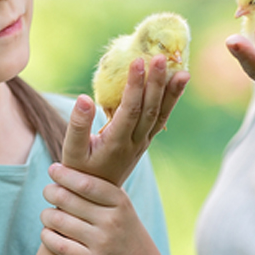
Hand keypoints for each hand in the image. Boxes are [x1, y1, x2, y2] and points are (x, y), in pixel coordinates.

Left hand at [40, 163, 167, 254]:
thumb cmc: (124, 230)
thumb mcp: (122, 207)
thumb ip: (102, 188)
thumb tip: (73, 165)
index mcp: (120, 202)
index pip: (86, 183)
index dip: (66, 174)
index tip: (53, 169)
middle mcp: (112, 221)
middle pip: (68, 200)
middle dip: (51, 192)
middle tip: (47, 191)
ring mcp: (102, 243)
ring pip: (59, 221)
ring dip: (46, 215)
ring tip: (46, 214)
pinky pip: (59, 245)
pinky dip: (47, 236)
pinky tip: (46, 232)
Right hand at [62, 55, 188, 185]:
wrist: (95, 198)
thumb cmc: (78, 171)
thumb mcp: (71, 151)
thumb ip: (77, 125)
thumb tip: (84, 98)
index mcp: (115, 143)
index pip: (130, 110)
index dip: (135, 86)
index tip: (138, 62)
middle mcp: (134, 143)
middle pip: (150, 110)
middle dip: (156, 83)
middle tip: (161, 57)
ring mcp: (142, 143)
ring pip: (160, 115)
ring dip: (172, 93)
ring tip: (183, 72)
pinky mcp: (145, 141)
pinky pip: (160, 119)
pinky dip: (170, 102)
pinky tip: (178, 86)